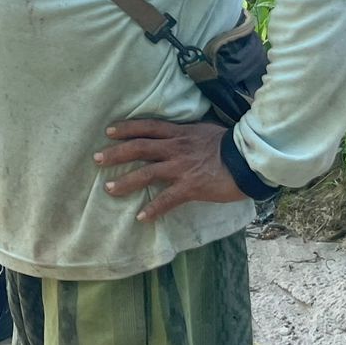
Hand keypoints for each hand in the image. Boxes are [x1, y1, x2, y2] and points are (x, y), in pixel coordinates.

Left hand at [94, 119, 244, 222]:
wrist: (249, 159)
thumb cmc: (230, 144)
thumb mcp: (205, 130)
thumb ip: (187, 133)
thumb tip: (177, 134)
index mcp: (179, 133)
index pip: (147, 127)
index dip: (126, 128)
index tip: (108, 131)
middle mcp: (175, 148)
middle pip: (139, 148)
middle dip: (116, 154)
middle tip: (96, 159)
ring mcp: (181, 168)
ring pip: (146, 174)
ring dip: (126, 182)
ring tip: (109, 189)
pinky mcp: (190, 187)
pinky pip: (167, 199)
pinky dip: (153, 209)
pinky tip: (141, 217)